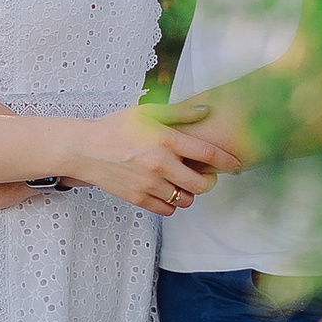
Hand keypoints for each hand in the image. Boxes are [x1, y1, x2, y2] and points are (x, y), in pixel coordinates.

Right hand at [67, 102, 233, 216]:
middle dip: (209, 181)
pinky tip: (166, 190)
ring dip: (189, 193)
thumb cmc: (116, 128)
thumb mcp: (146, 112)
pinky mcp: (138, 198)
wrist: (84, 149)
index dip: (229, 162)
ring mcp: (149, 184)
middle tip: (205, 175)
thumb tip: (206, 111)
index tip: (237, 165)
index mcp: (166, 141)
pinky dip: (172, 203)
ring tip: (182, 182)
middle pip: (202, 184)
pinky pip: (168, 210)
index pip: (209, 155)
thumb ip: (179, 113)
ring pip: (186, 200)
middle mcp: (160, 164)